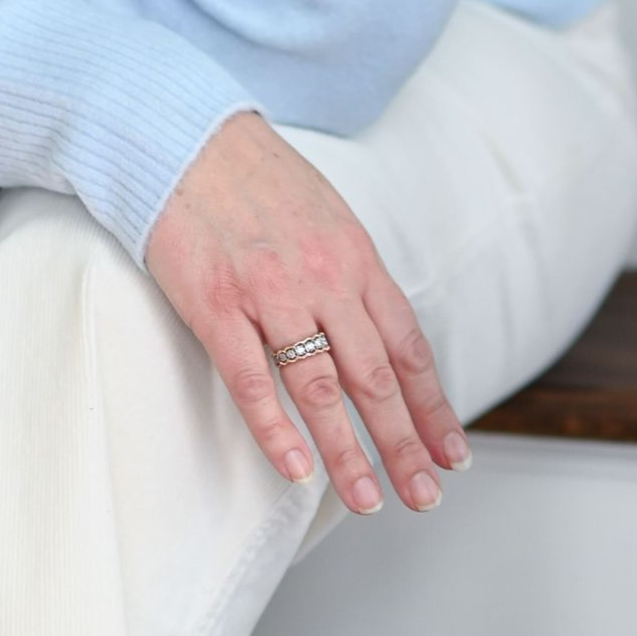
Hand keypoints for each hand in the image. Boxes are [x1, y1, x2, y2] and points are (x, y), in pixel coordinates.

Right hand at [144, 109, 469, 515]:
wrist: (185, 136)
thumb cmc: (254, 176)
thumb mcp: (326, 215)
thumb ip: (352, 275)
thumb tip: (378, 336)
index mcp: (355, 257)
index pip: (407, 346)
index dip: (432, 407)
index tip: (451, 455)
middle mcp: (323, 278)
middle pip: (374, 376)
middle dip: (403, 444)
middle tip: (424, 496)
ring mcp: (269, 292)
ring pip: (320, 387)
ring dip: (347, 452)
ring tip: (366, 499)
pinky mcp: (216, 303)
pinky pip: (251, 378)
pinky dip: (275, 428)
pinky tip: (295, 467)